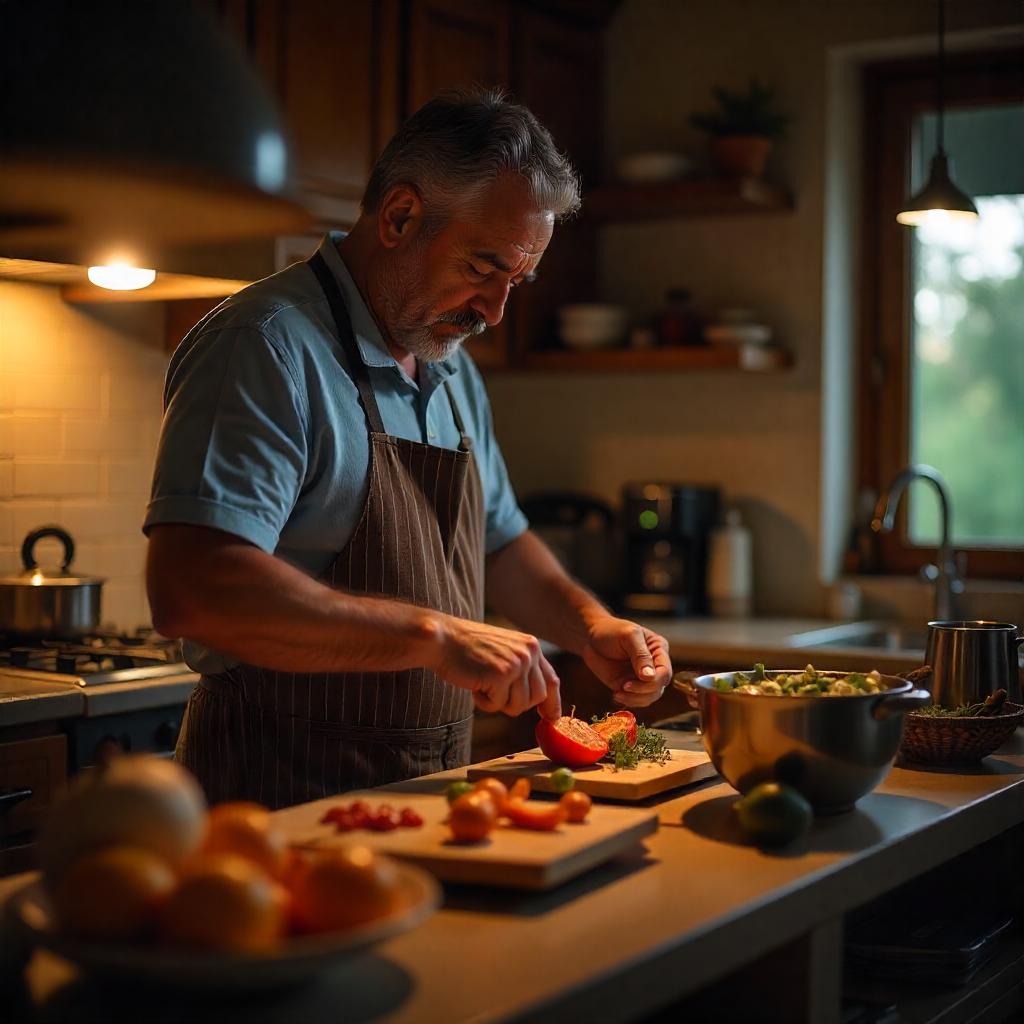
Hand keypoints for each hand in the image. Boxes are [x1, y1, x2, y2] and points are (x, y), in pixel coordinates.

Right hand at [428, 616, 561, 719]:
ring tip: (482, 684)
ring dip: (497, 702)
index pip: (551, 680)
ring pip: (518, 706)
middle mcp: (529, 653)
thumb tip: (541, 702)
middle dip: (516, 703)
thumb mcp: (505, 652)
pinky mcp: (501, 675)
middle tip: (494, 692)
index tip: (550, 717)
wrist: (443, 639)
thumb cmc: (469, 649)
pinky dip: (483, 702)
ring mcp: (516, 664)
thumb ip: (524, 670)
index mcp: (531, 646)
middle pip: (537, 698)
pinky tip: (474, 685)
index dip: (553, 703)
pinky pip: (497, 706)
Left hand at [581, 618, 671, 707]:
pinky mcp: (628, 686)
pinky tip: (615, 695)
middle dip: (643, 691)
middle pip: (659, 687)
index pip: (665, 672)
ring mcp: (641, 678)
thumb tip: (650, 676)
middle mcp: (654, 665)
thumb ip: (641, 655)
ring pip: (649, 697)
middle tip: (624, 686)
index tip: (637, 678)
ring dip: (635, 699)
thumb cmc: (611, 630)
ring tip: (617, 692)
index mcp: (658, 650)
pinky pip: (636, 700)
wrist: (590, 637)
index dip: (654, 680)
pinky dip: (628, 701)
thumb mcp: (628, 636)